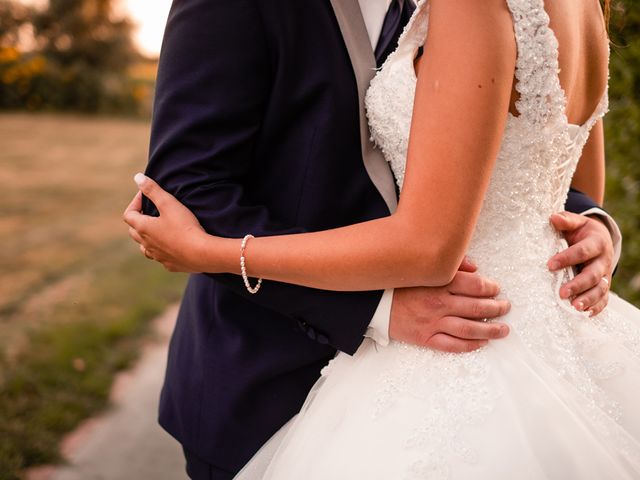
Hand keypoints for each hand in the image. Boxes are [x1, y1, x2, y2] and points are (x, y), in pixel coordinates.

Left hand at [123, 173, 207, 271]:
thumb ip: (153, 190)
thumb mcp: (169, 203)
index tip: (146, 196)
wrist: (202, 253)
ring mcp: (158, 256)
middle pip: (134, 231)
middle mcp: (146, 244)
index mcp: (143, 228)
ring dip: (147, 238)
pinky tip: (172, 246)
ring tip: (158, 230)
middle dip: (139, 219)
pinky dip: (161, 250)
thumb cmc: (185, 226)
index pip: (128, 214)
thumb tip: (137, 177)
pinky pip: (160, 257)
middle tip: (151, 212)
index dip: (135, 203)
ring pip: (144, 247)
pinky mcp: (170, 265)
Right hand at [389, 266, 510, 352]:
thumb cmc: (400, 284)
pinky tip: (482, 343)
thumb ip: (451, 265)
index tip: (496, 289)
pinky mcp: (425, 338)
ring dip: (491, 329)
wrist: (375, 303)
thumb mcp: (423, 268)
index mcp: (439, 283)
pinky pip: (453, 345)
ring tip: (503, 329)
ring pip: (470, 329)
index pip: (475, 286)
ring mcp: (433, 323)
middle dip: (496, 308)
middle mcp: (439, 303)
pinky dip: (471, 345)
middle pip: (477, 307)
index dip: (491, 288)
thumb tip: (475, 268)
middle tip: (505, 307)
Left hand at [548, 211, 613, 315]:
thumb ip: (566, 220)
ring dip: (588, 299)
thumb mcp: (576, 222)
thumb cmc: (581, 231)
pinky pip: (603, 299)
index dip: (567, 258)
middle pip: (593, 274)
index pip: (582, 251)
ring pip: (600, 289)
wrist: (598, 238)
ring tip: (574, 307)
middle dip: (578, 284)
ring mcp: (605, 275)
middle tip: (561, 293)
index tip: (550, 265)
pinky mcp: (603, 286)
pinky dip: (596, 307)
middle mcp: (603, 260)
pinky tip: (585, 314)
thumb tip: (553, 218)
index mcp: (597, 242)